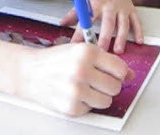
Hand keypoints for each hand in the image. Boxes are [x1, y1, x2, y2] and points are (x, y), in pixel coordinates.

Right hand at [18, 42, 134, 116]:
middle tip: (96, 80)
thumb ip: (107, 61)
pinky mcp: (71, 107)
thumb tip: (130, 74)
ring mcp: (76, 90)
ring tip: (85, 87)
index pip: (120, 69)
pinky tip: (74, 94)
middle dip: (109, 85)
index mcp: (87, 52)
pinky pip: (91, 109)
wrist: (30, 72)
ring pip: (107, 101)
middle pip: (116, 87)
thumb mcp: (81, 51)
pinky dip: (85, 104)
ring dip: (99, 96)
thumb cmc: (56, 60)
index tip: (113, 73)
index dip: (119, 73)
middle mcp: (82, 70)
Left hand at [60, 0, 143, 52]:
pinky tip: (139, 41)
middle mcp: (110, 6)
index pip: (87, 20)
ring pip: (123, 24)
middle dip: (104, 38)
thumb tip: (62, 23)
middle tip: (100, 51)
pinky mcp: (131, 10)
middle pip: (107, 23)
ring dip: (121, 37)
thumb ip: (75, 12)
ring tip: (118, 50)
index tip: (75, 44)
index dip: (80, 33)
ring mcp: (122, 8)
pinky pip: (136, 21)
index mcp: (96, 3)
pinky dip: (139, 31)